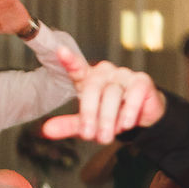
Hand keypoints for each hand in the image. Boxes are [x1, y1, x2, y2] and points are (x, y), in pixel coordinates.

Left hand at [42, 48, 165, 144]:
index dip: (70, 61)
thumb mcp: (88, 123)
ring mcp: (123, 75)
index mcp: (88, 79)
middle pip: (93, 89)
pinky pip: (133, 94)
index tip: (60, 52)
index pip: (77, 68)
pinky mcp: (141, 81)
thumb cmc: (111, 116)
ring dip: (109, 119)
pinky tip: (126, 123)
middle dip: (90, 115)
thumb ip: (68, 125)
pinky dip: (129, 111)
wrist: (142, 119)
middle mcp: (104, 73)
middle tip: (89, 136)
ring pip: (112, 94)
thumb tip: (46, 130)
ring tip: (107, 136)